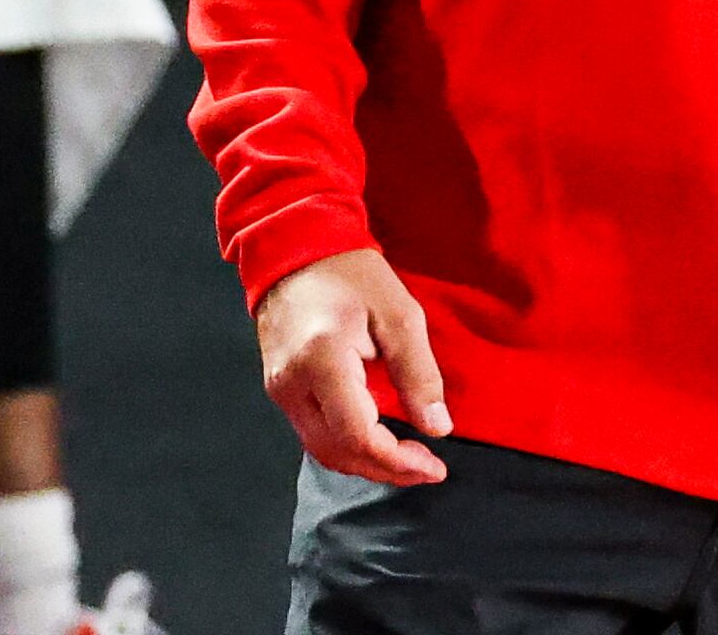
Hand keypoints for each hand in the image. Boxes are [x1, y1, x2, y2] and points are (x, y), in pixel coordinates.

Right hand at [254, 248, 451, 486]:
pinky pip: (314, 433)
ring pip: (323, 451)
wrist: (293, 248)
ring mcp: (280, 389)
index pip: (357, 435)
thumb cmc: (349, 273)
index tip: (434, 467)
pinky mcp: (280, 389)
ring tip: (408, 461)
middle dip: (386, 470)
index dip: (397, 461)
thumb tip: (438, 427)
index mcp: (323, 360)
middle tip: (427, 468)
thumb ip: (419, 373)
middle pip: (338, 453)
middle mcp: (293, 383)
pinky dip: (348, 447)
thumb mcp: (399, 314)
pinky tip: (378, 440)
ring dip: (367, 463)